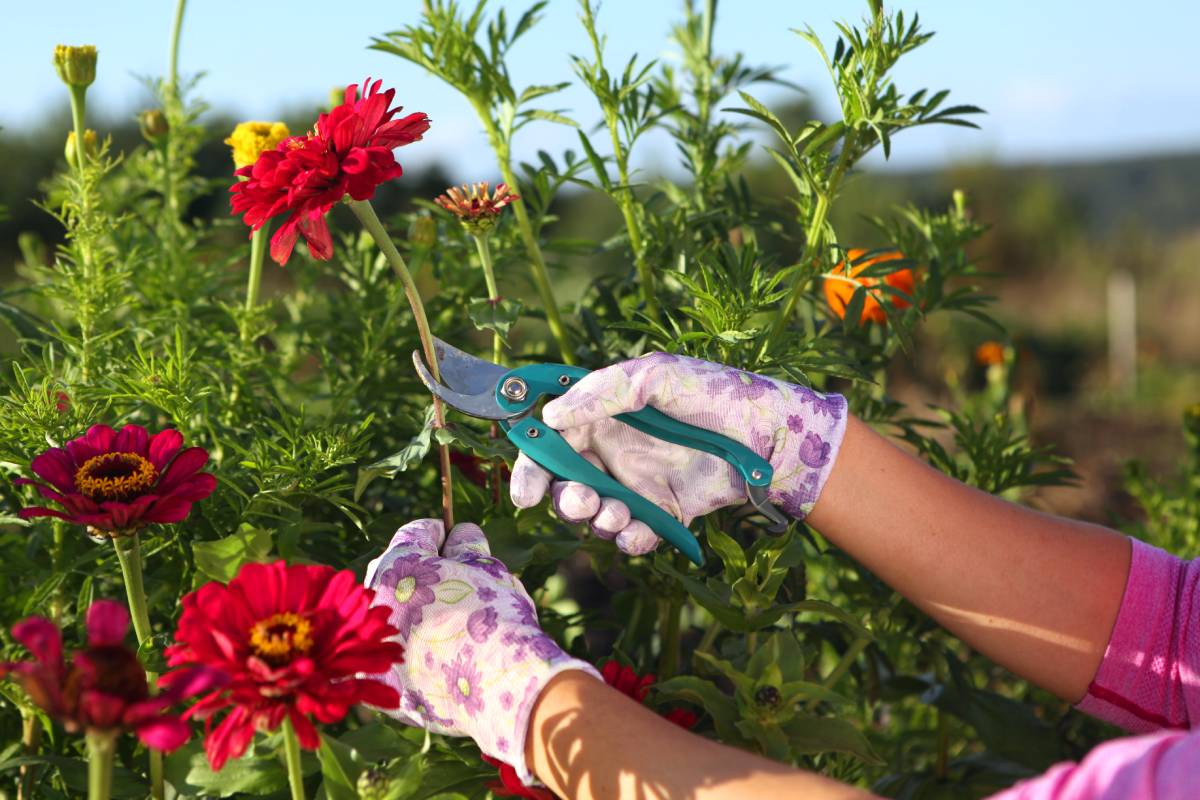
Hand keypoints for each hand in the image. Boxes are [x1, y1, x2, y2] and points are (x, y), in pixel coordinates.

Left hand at [365, 519, 599, 781]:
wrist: (502, 685)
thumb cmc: (495, 613)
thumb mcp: (487, 567)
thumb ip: (467, 545)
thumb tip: (460, 533)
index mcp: (397, 565)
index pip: (415, 535)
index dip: (440, 533)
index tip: (456, 539)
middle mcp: (376, 606)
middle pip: (396, 577)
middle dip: (422, 573)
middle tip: (455, 581)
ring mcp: (377, 652)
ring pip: (394, 622)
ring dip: (414, 616)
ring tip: (450, 623)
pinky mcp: (389, 690)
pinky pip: (400, 665)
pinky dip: (418, 658)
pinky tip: (444, 659)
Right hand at [509, 352, 847, 554]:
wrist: (769, 434)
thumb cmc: (712, 393)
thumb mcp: (655, 376)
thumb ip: (602, 392)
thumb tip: (551, 418)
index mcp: (603, 419)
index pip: (552, 446)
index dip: (532, 470)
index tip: (526, 494)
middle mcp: (614, 454)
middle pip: (566, 487)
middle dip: (566, 500)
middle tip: (583, 501)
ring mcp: (638, 486)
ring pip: (597, 516)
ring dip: (598, 520)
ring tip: (617, 511)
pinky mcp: (664, 514)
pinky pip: (635, 536)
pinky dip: (631, 539)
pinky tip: (640, 530)